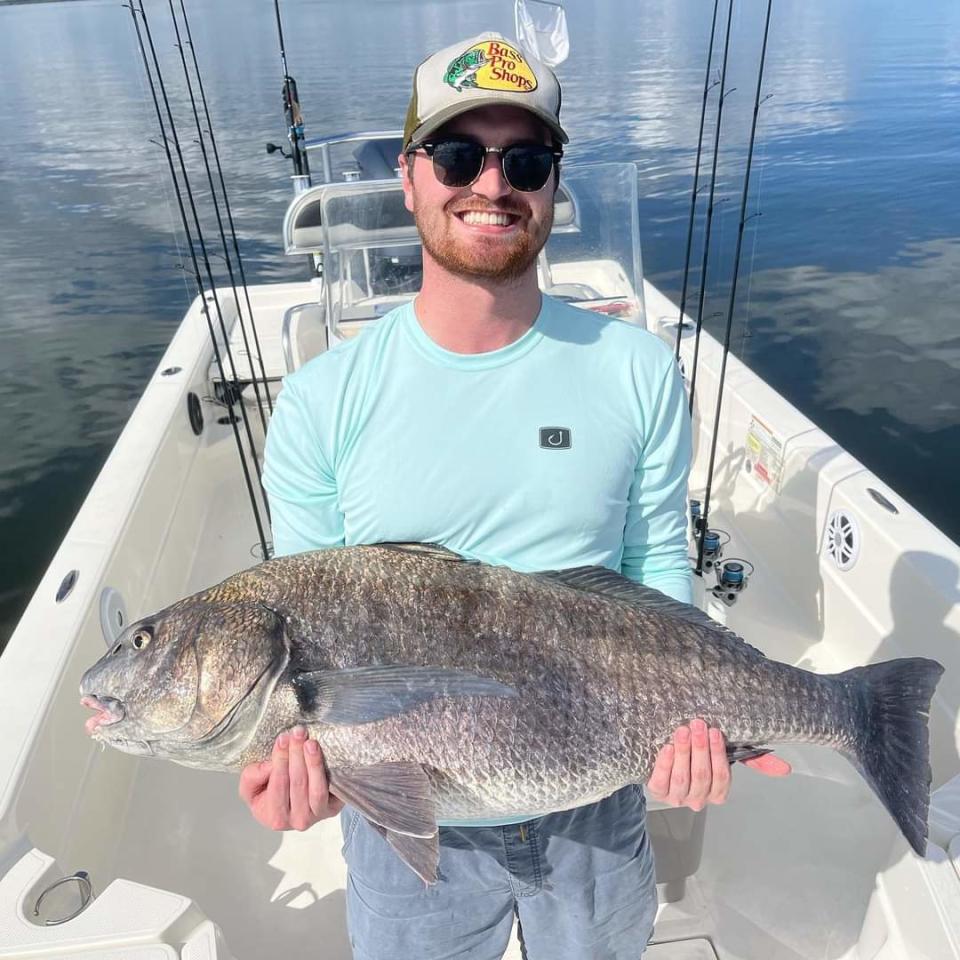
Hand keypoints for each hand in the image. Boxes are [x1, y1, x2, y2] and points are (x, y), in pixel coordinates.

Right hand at [238, 726, 343, 830]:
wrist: (291, 804)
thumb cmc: (269, 793)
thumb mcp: (251, 786)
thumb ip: (252, 776)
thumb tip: (270, 764)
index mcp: (275, 817)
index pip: (279, 785)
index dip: (280, 760)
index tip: (282, 738)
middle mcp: (297, 821)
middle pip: (299, 784)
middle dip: (297, 755)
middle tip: (298, 733)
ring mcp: (318, 815)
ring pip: (317, 789)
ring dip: (314, 763)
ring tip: (311, 743)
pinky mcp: (334, 808)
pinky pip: (335, 791)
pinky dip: (330, 772)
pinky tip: (327, 754)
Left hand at [647, 718, 790, 810]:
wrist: (664, 755)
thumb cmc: (700, 755)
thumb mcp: (725, 755)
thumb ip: (754, 760)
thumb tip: (786, 768)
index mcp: (716, 793)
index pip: (722, 778)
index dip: (718, 755)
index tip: (716, 731)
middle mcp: (698, 799)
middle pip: (702, 776)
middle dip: (701, 748)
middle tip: (698, 725)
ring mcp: (676, 797)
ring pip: (683, 778)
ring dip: (684, 752)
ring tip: (683, 731)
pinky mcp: (657, 791)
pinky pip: (661, 780)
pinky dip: (665, 763)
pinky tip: (668, 747)